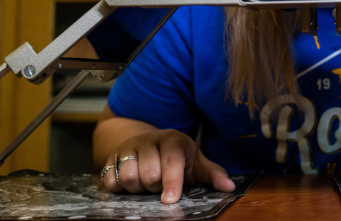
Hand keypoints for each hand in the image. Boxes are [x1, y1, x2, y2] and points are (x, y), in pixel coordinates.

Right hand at [102, 129, 234, 203]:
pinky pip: (111, 180)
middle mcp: (149, 140)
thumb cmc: (176, 157)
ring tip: (146, 186)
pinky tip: (130, 186)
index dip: (172, 183)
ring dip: (138, 189)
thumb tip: (229, 186)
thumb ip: (212, 174)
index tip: (171, 200)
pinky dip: (120, 188)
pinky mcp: (111, 158)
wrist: (147, 143)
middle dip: (156, 188)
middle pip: (149, 174)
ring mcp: (128, 148)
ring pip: (129, 177)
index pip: (171, 162)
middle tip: (161, 186)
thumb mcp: (195, 162)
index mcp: (172, 139)